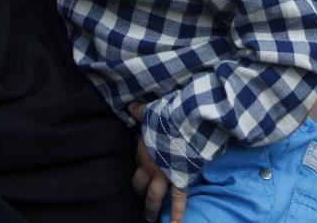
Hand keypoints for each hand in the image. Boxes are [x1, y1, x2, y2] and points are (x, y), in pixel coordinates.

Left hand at [129, 103, 186, 222]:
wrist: (187, 126)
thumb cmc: (168, 118)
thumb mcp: (150, 112)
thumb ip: (139, 110)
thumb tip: (129, 105)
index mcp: (144, 149)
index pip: (138, 159)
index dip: (140, 161)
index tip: (142, 161)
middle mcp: (151, 165)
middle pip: (140, 181)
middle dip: (139, 188)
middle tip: (139, 194)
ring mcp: (165, 175)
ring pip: (154, 196)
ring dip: (151, 208)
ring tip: (149, 218)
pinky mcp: (180, 180)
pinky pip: (178, 200)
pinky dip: (177, 214)